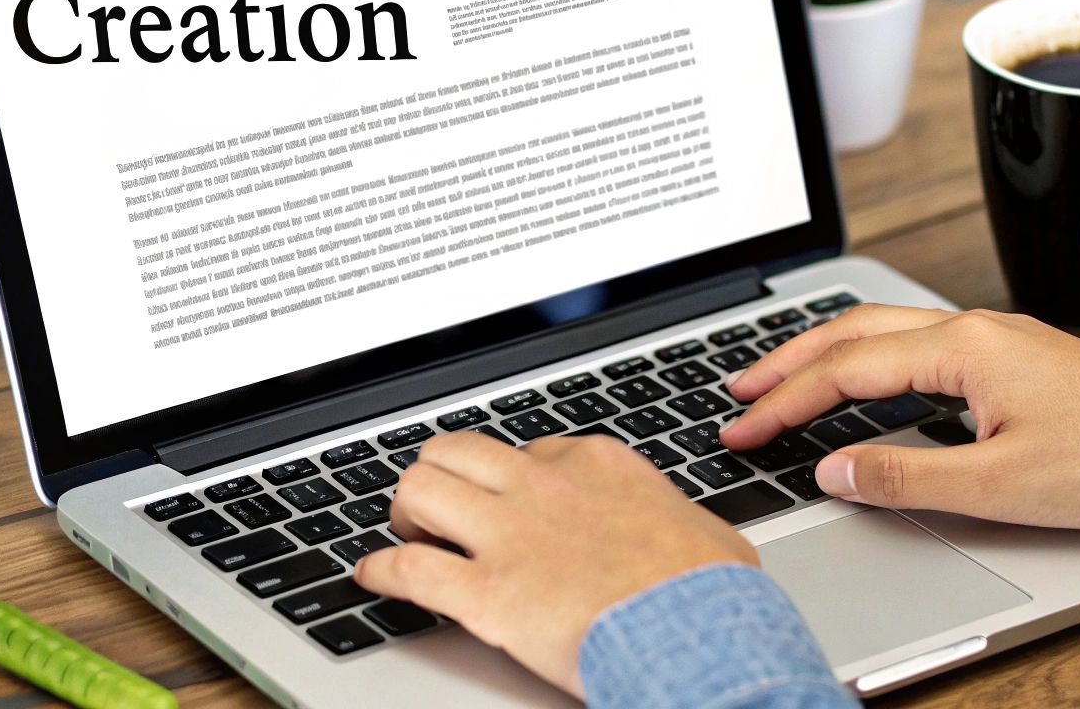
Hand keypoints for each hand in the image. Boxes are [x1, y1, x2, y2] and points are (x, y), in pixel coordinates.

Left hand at [353, 432, 756, 697]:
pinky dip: (381, 571)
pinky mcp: (484, 592)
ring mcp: (509, 535)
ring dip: (406, 511)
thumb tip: (685, 534)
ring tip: (405, 532)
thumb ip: (669, 518)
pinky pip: (409, 569)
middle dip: (439, 474)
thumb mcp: (701, 530)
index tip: (505, 496)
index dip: (508, 476)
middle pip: (458, 450)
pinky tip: (372, 576)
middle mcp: (543, 487)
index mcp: (594, 464)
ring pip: (421, 490)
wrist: (695, 630)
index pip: (528, 449)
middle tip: (439, 504)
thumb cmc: (707, 588)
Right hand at [720, 306, 1079, 527]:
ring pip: (888, 331)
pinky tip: (867, 382)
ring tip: (784, 378)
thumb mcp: (1000, 485)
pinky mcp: (1014, 356)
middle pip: (857, 331)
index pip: (847, 371)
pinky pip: (920, 343)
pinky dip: (872, 359)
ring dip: (829, 353)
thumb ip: (908, 476)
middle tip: (737, 388)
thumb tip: (834, 469)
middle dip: (790, 360)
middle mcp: (975, 329)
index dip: (785, 402)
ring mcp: (997, 337)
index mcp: (963, 348)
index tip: (740, 427)